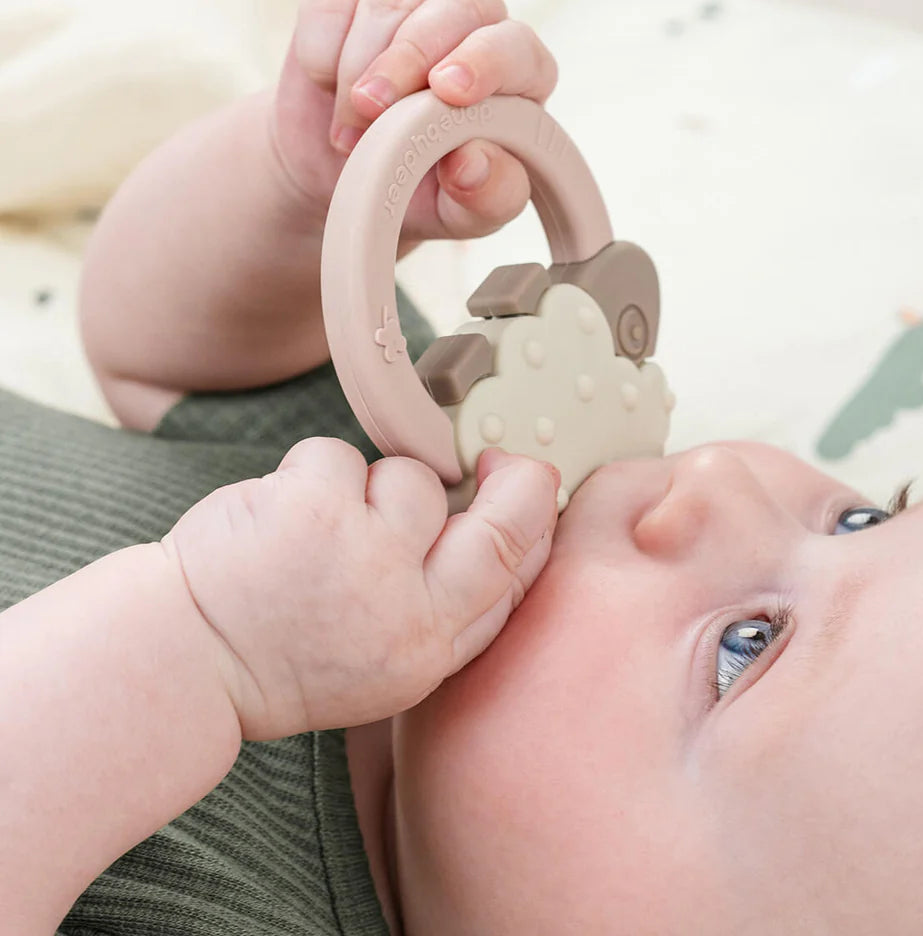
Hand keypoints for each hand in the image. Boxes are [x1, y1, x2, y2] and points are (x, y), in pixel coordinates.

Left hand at [163, 443, 558, 738]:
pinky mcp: (317, 508)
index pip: (516, 578)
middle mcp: (409, 608)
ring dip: (368, 486)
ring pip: (411, 478)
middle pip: (504, 525)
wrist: (186, 659)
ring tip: (319, 526)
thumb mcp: (381, 669)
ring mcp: (366, 554)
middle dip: (518, 482)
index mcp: (428, 650)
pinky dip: (308, 475)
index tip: (529, 491)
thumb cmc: (281, 656)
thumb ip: (438, 611)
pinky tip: (278, 516)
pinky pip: (338, 457)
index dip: (534, 526)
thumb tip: (484, 530)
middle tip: (499, 460)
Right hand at [269, 0, 557, 247]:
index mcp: (517, 74)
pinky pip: (334, 4)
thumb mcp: (462, 215)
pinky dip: (322, 54)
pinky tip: (330, 95)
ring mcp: (411, 3)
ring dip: (360, 69)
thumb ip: (488, 195)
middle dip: (410, 59)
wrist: (344, 186)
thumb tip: (474, 162)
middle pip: (456, 7)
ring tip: (354, 133)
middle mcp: (471, 26)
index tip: (447, 92)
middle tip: (374, 110)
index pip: (515, 48)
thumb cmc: (420, 194)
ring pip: (391, 0)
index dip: (484, 62)